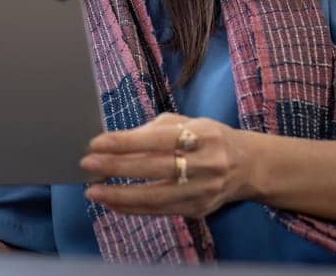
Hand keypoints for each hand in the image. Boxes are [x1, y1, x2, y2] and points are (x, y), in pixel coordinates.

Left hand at [80, 113, 251, 218]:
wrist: (248, 166)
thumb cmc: (209, 138)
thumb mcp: (187, 123)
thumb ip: (153, 130)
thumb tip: (115, 141)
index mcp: (203, 135)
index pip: (158, 139)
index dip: (126, 142)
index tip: (96, 143)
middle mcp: (206, 164)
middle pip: (156, 168)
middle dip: (117, 167)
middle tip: (88, 164)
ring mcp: (203, 191)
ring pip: (156, 196)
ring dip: (120, 195)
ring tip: (94, 191)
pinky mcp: (198, 210)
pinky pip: (160, 211)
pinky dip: (133, 208)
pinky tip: (112, 202)